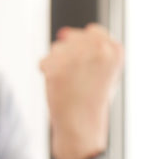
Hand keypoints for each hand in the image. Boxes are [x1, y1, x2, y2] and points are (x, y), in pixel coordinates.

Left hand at [40, 23, 123, 158]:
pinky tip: (59, 88)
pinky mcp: (56, 68)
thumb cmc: (93, 99)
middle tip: (77, 79)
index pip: (94, 31)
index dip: (86, 49)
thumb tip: (62, 33)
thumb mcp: (104, 69)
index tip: (87, 67)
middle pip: (73, 38)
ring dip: (58, 64)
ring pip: (57, 48)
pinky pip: (44, 62)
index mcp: (115, 50)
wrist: (82, 127)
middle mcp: (99, 50)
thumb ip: (89, 46)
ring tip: (70, 85)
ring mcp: (77, 58)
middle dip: (70, 56)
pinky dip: (47, 74)